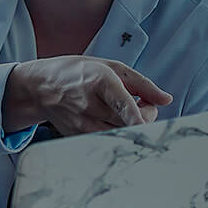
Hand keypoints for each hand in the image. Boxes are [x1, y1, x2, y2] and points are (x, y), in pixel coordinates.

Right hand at [2, 56, 169, 134]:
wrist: (40, 87)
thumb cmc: (78, 73)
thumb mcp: (111, 67)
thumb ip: (142, 84)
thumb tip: (166, 100)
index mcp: (99, 80)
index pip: (121, 103)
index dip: (136, 117)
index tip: (147, 124)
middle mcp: (88, 104)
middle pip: (127, 122)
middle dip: (145, 117)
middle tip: (144, 105)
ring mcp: (80, 123)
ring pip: (118, 134)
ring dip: (131, 127)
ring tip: (127, 112)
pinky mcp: (76, 135)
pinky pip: (105, 139)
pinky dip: (116, 133)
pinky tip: (112, 120)